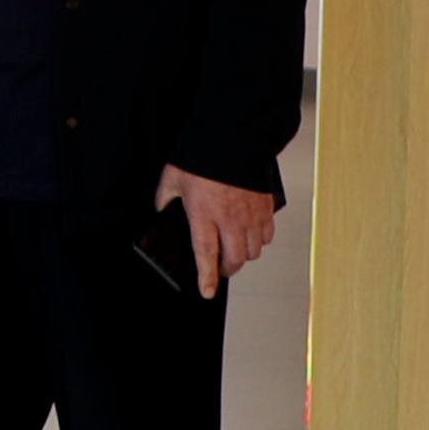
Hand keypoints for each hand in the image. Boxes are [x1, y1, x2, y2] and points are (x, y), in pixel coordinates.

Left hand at [155, 167, 282, 297]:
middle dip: (227, 269)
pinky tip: (251, 234)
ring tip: (234, 251)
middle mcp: (230, 219)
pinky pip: (267, 234)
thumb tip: (160, 208)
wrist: (234, 137)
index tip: (207, 292)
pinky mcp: (266, 206)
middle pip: (234, 259)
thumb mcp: (172, 177)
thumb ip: (165, 196)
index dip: (207, 277)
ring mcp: (251, 214)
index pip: (205, 255)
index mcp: (204, 214)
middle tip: (220, 269)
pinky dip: (260, 240)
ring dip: (244, 256)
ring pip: (253, 251)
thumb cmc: (203, 157)